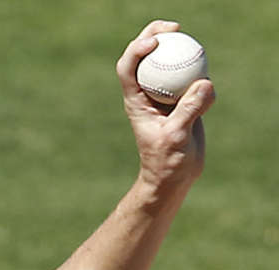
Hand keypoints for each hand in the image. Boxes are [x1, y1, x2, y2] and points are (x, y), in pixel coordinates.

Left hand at [117, 21, 215, 198]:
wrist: (174, 175)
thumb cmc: (166, 161)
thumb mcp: (176, 137)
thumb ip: (189, 110)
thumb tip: (204, 83)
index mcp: (136, 101)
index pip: (128, 68)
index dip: (136, 49)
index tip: (155, 42)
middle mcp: (148, 94)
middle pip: (146, 57)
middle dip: (155, 35)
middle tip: (174, 27)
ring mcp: (166, 95)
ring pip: (170, 64)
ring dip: (180, 49)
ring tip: (194, 45)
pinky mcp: (184, 100)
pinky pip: (193, 78)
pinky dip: (201, 75)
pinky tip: (207, 87)